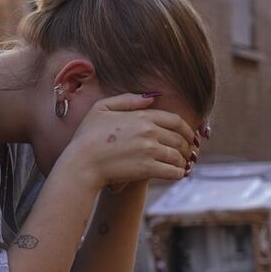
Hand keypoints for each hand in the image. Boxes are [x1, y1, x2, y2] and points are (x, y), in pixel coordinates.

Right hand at [62, 93, 199, 188]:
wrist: (81, 163)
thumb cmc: (87, 136)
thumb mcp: (102, 108)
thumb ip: (128, 100)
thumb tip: (152, 97)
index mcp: (142, 116)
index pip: (175, 120)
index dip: (186, 129)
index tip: (189, 136)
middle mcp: (149, 132)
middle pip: (179, 139)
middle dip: (187, 147)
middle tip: (188, 152)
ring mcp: (149, 151)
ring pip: (178, 156)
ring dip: (184, 161)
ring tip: (183, 164)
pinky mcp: (147, 169)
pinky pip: (172, 171)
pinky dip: (179, 173)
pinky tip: (178, 174)